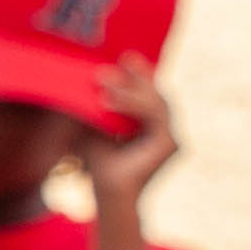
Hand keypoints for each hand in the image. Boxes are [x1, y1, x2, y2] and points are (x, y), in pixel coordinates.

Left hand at [71, 63, 180, 219]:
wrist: (109, 193)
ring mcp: (173, 138)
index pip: (150, 94)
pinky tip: (107, 102)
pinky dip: (131, 105)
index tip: (127, 56)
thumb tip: (77, 82)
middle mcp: (167, 131)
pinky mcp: (171, 144)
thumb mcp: (94, 128)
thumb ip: (93, 109)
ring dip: (129, 89)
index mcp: (153, 126)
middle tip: (120, 59)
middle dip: (137, 76)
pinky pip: (154, 116)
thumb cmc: (99, 164)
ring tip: (103, 79)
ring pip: (156, 102)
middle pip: (157, 94)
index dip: (142, 74)